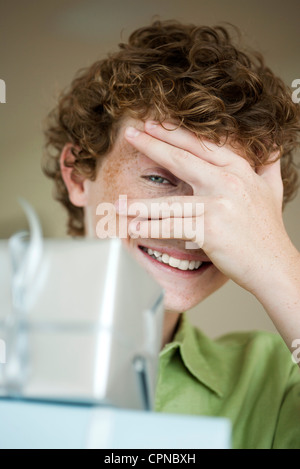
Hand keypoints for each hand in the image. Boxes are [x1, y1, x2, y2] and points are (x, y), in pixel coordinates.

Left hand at [120, 121, 294, 297]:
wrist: (275, 265)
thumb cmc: (268, 231)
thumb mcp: (272, 191)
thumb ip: (269, 167)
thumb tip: (273, 147)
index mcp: (239, 171)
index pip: (202, 146)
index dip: (175, 134)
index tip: (154, 125)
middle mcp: (228, 182)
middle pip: (182, 159)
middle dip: (152, 144)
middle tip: (130, 133)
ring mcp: (218, 205)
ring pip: (170, 200)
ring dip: (140, 203)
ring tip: (118, 202)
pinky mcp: (210, 229)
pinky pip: (171, 227)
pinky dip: (150, 228)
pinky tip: (133, 228)